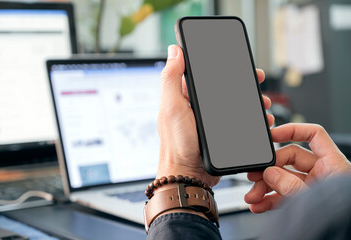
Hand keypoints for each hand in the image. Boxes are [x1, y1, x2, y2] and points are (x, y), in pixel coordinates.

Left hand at [157, 45, 273, 186]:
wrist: (189, 175)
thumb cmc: (177, 145)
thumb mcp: (172, 108)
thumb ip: (171, 79)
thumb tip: (175, 51)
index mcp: (185, 97)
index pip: (204, 74)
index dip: (221, 65)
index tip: (238, 62)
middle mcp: (197, 106)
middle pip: (224, 88)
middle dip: (242, 84)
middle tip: (257, 82)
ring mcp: (209, 120)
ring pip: (234, 104)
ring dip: (250, 101)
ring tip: (262, 103)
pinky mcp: (219, 133)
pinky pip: (238, 120)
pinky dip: (250, 118)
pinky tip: (260, 119)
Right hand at [245, 123, 350, 212]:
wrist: (346, 237)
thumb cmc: (344, 216)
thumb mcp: (315, 199)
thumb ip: (291, 185)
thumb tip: (270, 173)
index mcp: (332, 164)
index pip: (313, 135)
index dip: (292, 131)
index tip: (272, 134)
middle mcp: (322, 173)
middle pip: (289, 159)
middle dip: (269, 169)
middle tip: (254, 176)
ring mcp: (311, 187)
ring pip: (282, 179)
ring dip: (264, 187)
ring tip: (252, 196)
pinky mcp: (304, 201)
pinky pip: (283, 196)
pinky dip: (269, 200)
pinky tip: (259, 205)